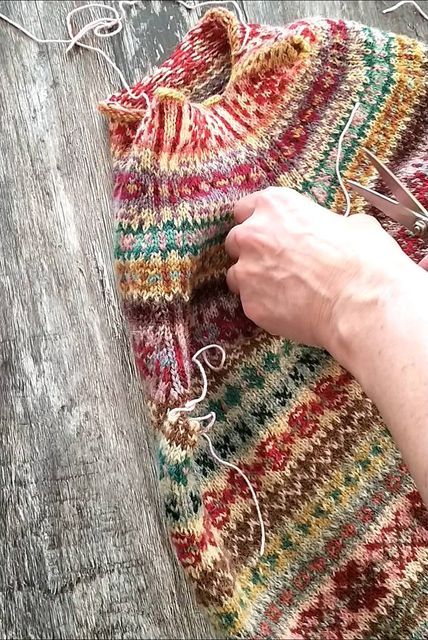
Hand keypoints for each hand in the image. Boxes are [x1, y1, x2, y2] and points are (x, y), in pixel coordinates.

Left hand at [225, 187, 419, 358]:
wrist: (359, 303)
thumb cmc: (362, 261)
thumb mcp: (353, 224)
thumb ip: (327, 224)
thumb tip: (335, 232)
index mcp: (275, 206)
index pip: (246, 209)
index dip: (257, 222)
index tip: (268, 232)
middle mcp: (253, 235)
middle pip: (236, 241)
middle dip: (251, 252)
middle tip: (276, 264)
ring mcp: (247, 271)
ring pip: (237, 276)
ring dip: (254, 281)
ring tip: (284, 291)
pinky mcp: (250, 304)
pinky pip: (250, 304)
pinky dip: (265, 307)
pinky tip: (290, 310)